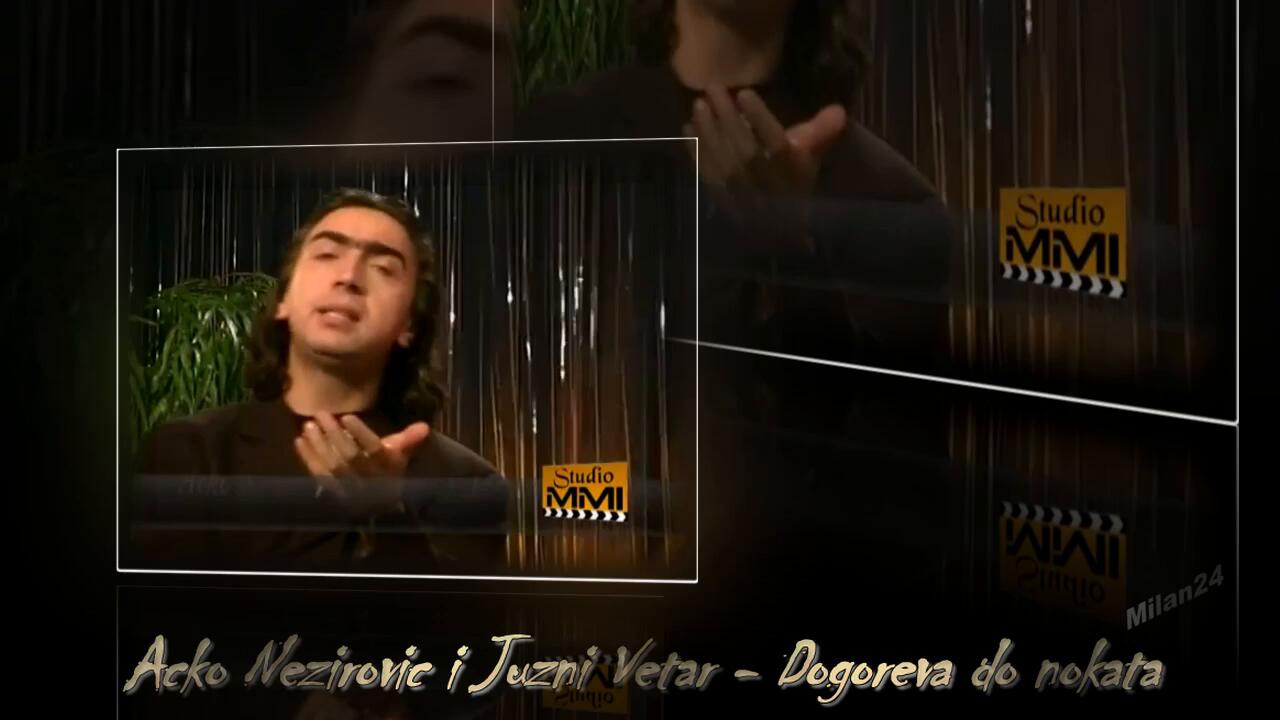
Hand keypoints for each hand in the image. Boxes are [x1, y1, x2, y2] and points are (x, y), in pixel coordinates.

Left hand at [294, 412, 430, 515]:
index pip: (374, 449)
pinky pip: (319, 475)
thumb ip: (409, 440)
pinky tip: (299, 442)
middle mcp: (367, 478)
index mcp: (386, 467)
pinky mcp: (333, 492)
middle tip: (320, 414)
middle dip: (334, 435)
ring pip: (332, 466)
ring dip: (318, 445)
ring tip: (307, 425)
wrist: (380, 507)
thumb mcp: (402, 456)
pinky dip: (308, 458)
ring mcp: (348, 487)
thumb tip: (424, 425)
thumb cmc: (390, 472)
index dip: (360, 434)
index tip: (347, 416)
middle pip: (349, 456)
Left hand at [684, 87, 846, 245]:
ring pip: (723, 163)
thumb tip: (838, 109)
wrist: (778, 234)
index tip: (744, 92)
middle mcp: (768, 186)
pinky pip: (708, 177)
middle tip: (712, 88)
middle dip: (728, 118)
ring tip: (697, 105)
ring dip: (708, 132)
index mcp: (792, 174)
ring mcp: (743, 197)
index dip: (760, 119)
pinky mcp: (722, 203)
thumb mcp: (810, 160)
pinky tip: (687, 129)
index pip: (777, 145)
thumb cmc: (795, 187)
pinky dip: (696, 152)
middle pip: (746, 151)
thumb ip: (820, 133)